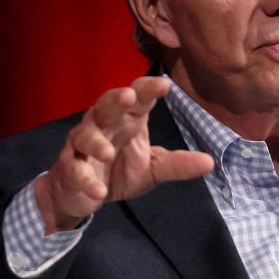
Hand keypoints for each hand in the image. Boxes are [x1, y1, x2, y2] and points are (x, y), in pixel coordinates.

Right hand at [35, 76, 214, 232]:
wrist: (81, 194)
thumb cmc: (119, 171)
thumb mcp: (153, 168)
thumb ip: (177, 163)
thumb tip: (210, 162)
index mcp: (127, 121)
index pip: (138, 98)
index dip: (148, 89)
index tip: (165, 84)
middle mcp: (103, 126)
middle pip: (105, 106)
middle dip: (115, 99)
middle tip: (128, 95)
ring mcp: (82, 146)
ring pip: (84, 135)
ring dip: (95, 142)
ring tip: (108, 153)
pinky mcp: (68, 168)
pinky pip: (75, 170)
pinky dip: (86, 180)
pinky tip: (98, 190)